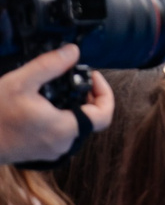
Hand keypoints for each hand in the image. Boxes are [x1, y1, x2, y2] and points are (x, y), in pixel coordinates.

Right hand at [0, 41, 109, 164]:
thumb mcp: (21, 82)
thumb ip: (50, 65)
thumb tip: (73, 51)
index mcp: (65, 129)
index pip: (104, 114)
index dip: (104, 91)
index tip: (91, 76)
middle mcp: (62, 144)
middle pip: (91, 118)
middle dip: (86, 96)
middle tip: (73, 78)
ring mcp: (51, 151)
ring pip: (75, 126)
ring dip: (72, 106)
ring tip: (58, 88)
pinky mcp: (39, 153)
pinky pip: (59, 133)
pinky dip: (59, 117)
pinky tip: (44, 104)